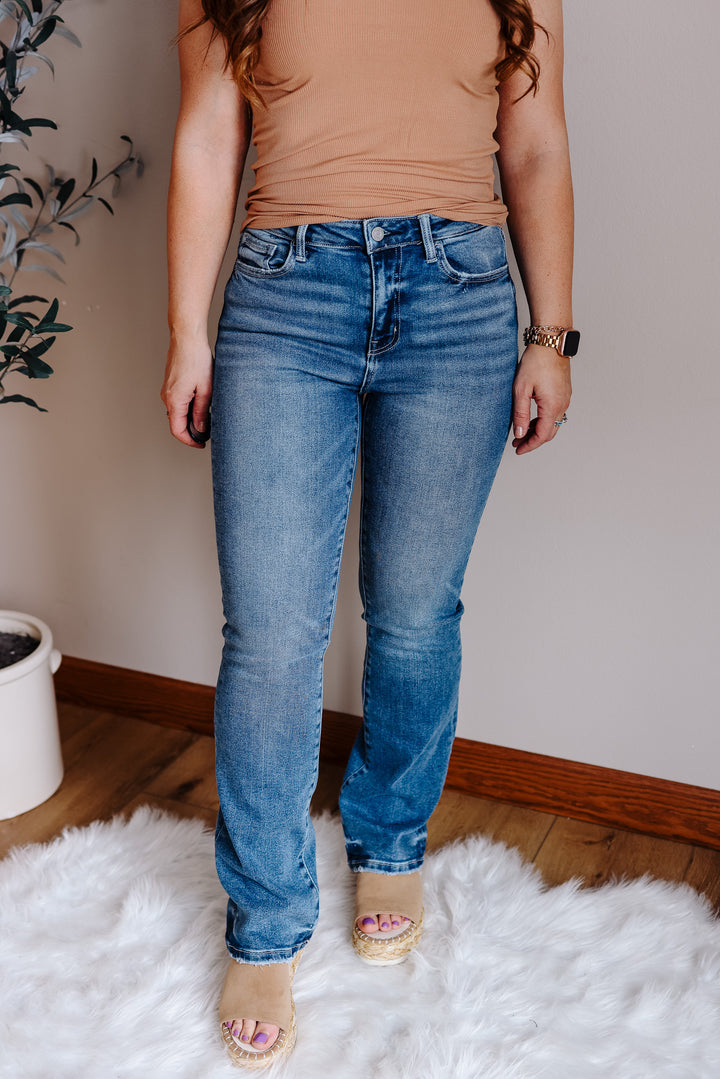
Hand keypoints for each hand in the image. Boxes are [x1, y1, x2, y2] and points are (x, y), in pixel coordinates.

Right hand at [160, 333, 212, 448]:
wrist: (186, 337)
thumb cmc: (196, 359)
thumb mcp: (205, 389)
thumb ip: (202, 411)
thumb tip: (201, 428)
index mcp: (174, 400)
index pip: (177, 430)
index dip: (190, 441)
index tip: (202, 444)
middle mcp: (167, 397)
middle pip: (177, 423)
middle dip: (193, 430)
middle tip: (210, 431)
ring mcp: (167, 390)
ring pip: (178, 412)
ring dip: (192, 418)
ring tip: (209, 415)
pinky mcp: (171, 383)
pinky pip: (178, 402)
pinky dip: (189, 407)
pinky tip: (202, 402)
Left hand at [511, 344, 571, 455]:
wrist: (550, 342)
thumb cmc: (536, 361)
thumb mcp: (521, 390)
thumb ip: (520, 414)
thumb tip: (520, 434)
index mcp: (553, 406)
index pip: (542, 436)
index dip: (529, 445)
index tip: (517, 449)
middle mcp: (563, 404)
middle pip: (549, 432)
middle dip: (533, 440)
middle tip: (517, 443)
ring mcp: (565, 398)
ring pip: (553, 423)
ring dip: (538, 430)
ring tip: (521, 432)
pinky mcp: (564, 392)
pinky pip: (556, 413)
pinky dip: (544, 420)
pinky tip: (531, 419)